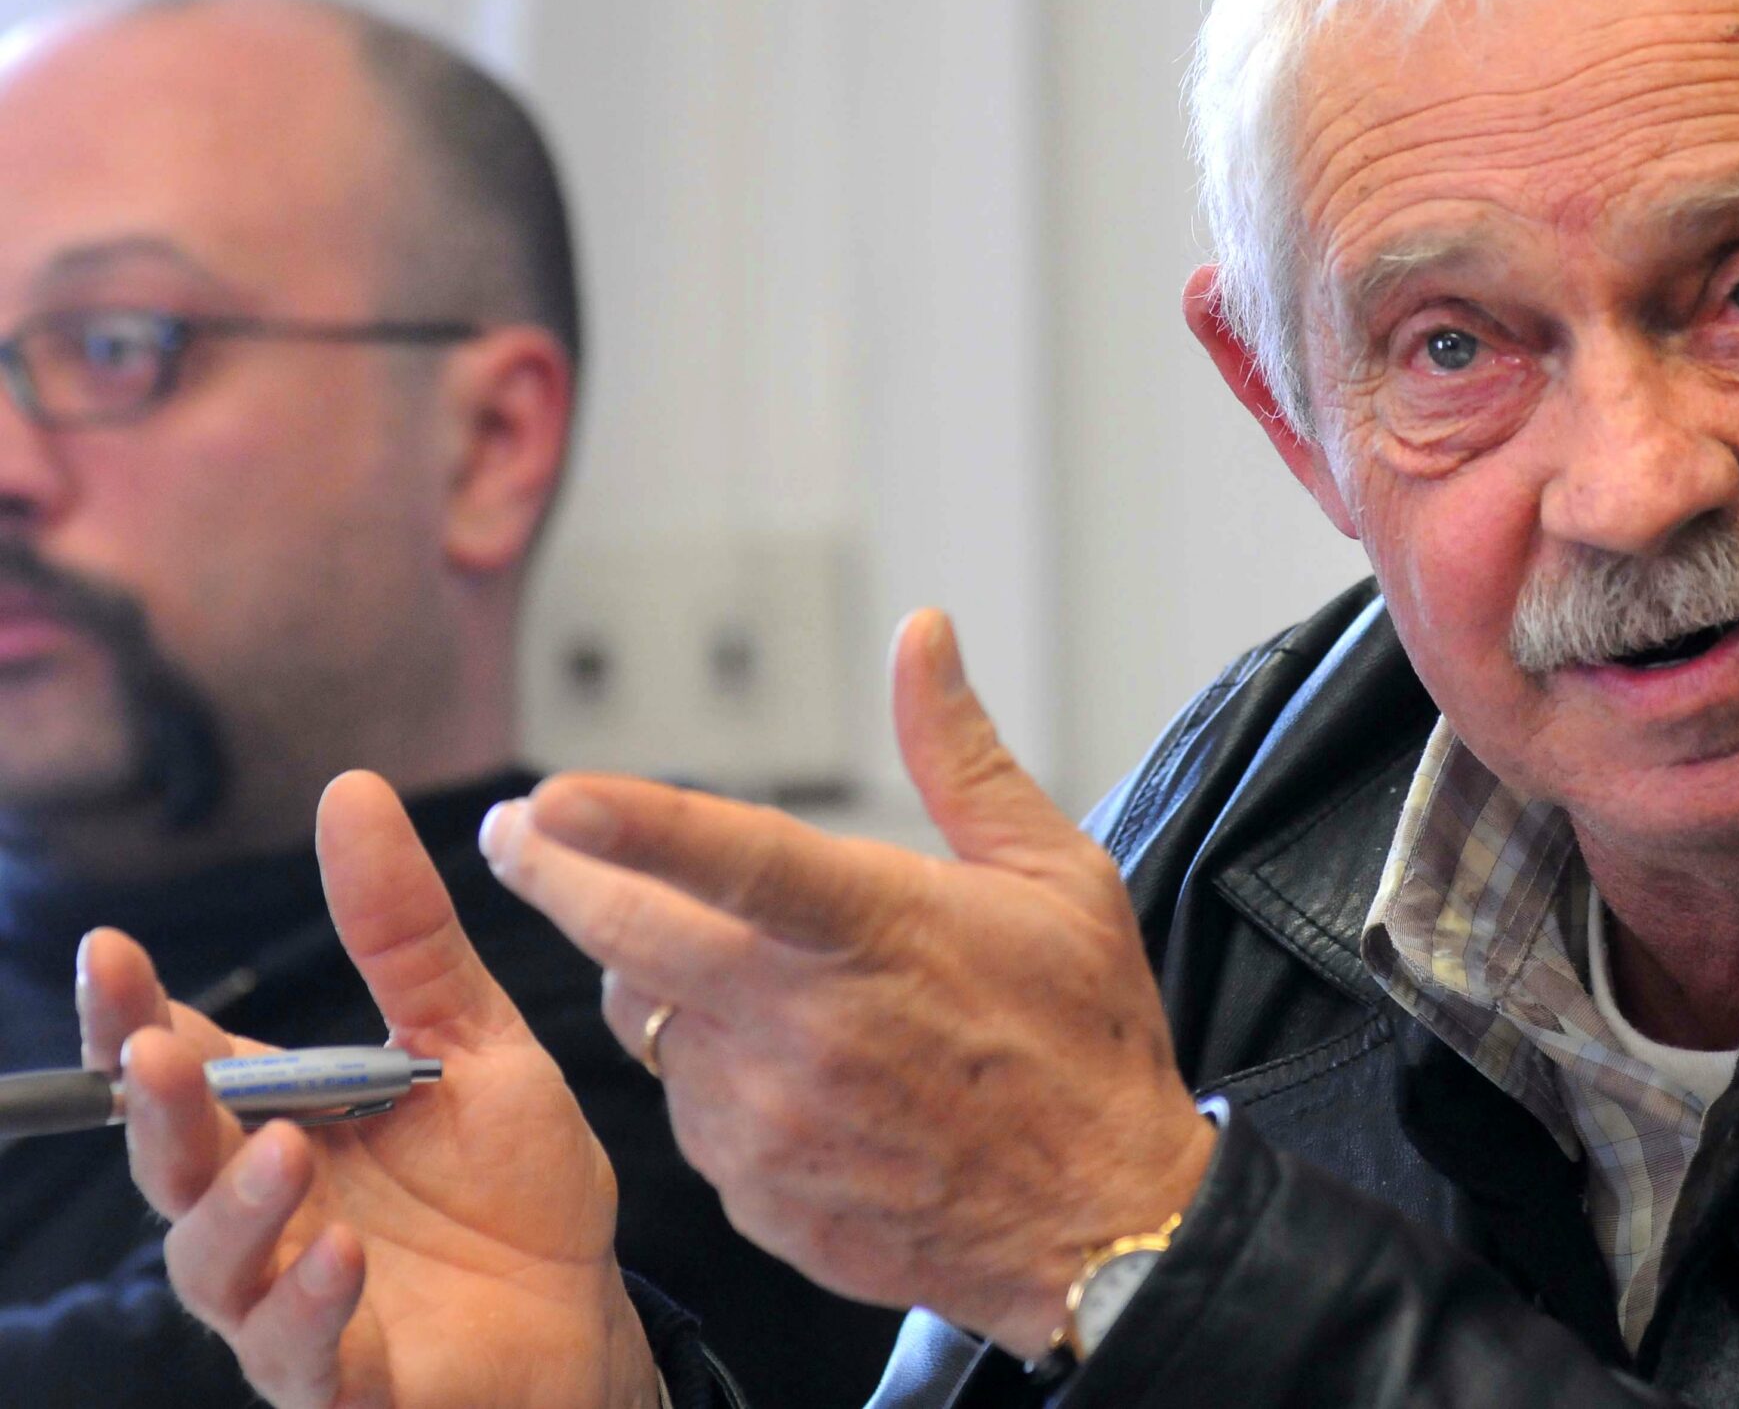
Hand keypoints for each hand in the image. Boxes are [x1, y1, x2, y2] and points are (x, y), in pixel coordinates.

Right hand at [83, 772, 660, 1408]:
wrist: (586, 1314)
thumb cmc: (514, 1185)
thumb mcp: (470, 1039)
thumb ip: (403, 932)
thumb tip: (348, 790)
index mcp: (283, 1120)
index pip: (185, 1061)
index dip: (137, 1015)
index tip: (113, 951)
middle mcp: (265, 1210)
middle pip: (175, 1162)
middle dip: (156, 1106)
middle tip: (154, 1051)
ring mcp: (290, 1300)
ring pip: (217, 1263)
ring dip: (235, 1206)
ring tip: (279, 1148)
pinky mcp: (343, 1379)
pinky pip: (300, 1352)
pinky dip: (310, 1304)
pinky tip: (341, 1254)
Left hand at [481, 609, 1217, 1357]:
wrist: (1100, 1225)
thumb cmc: (1084, 1038)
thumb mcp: (1057, 876)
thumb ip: (962, 754)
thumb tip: (920, 635)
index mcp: (883, 932)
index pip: (742, 861)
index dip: (637, 826)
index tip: (555, 797)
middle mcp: (808, 1028)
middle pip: (632, 940)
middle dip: (552, 875)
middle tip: (515, 832)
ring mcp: (771, 1120)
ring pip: (653, 1024)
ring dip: (662, 983)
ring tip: (737, 970)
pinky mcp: (753, 1193)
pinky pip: (690, 1110)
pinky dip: (713, 1074)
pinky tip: (789, 1071)